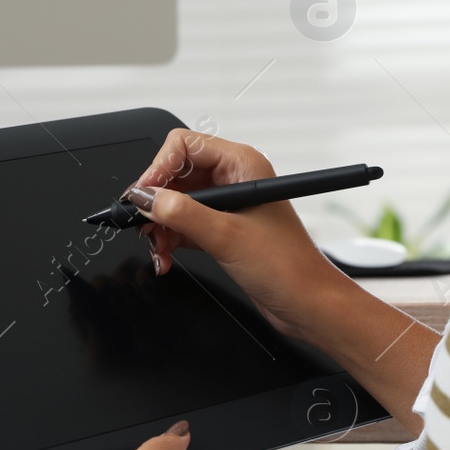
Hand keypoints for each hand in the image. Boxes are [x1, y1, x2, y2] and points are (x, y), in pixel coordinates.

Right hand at [128, 129, 348, 338]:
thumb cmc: (288, 267)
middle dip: (155, 202)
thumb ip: (182, 213)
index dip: (158, 168)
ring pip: (175, 202)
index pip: (184, 145)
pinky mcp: (221, 228)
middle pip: (175, 175)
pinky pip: (183, 224)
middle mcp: (233, 179)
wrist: (306, 303)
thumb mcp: (226, 236)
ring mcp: (227, 205)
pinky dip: (169, 239)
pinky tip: (165, 257)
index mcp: (242, 165)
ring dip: (160, 226)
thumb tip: (146, 197)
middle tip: (142, 224)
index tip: (142, 196)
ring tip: (157, 249)